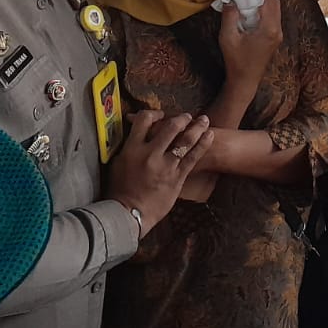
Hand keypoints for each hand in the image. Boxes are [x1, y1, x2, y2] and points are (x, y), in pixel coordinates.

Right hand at [108, 111, 214, 235]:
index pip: (144, 120)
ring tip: (204, 120)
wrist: (129, 213)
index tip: (160, 115)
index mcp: (132, 148)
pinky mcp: (177, 177)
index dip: (154, 113)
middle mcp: (150, 153)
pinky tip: (209, 136)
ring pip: (186, 140)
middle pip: (170, 127)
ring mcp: (166, 165)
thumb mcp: (118, 163)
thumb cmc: (120, 189)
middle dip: (181, 119)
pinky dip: (202, 145)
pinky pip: (193, 157)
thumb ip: (129, 146)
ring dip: (197, 128)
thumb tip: (137, 133)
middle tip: (188, 116)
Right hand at [217, 0, 282, 85]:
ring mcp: (278, 34)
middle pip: (275, 3)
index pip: (268, 0)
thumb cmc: (236, 61)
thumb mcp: (228, 37)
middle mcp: (277, 30)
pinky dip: (263, 9)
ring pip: (275, 10)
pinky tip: (250, 8)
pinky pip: (272, 17)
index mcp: (269, 29)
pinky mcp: (274, 38)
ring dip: (263, 0)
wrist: (245, 81)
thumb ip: (230, 16)